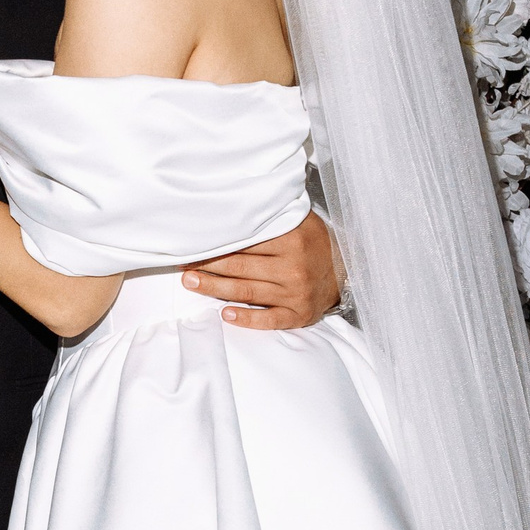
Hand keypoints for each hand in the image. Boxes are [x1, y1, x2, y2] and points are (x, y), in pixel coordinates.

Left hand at [183, 209, 341, 330]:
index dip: (217, 243)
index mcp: (292, 239)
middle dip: (208, 265)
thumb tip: (229, 210)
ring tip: (191, 282)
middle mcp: (293, 267)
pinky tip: (225, 314)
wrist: (346, 271)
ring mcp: (296, 293)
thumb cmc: (312, 243)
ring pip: (247, 291)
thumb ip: (270, 218)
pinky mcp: (298, 314)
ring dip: (215, 288)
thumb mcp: (298, 222)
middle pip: (240, 267)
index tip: (193, 243)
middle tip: (183, 264)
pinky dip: (247, 319)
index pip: (246, 242)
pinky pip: (269, 319)